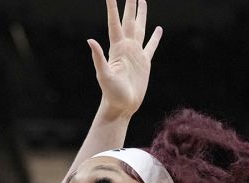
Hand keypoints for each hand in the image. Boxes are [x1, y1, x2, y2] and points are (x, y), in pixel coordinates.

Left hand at [88, 0, 162, 118]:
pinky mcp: (144, 63)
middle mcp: (126, 47)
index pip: (115, 22)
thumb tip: (90, 41)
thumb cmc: (111, 93)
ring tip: (142, 1)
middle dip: (130, 4)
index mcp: (117, 48)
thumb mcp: (104, 75)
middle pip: (129, 20)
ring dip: (141, 15)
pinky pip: (151, 46)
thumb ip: (98, 58)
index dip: (113, 7)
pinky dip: (155, 38)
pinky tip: (158, 29)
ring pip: (140, 28)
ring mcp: (136, 54)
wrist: (121, 106)